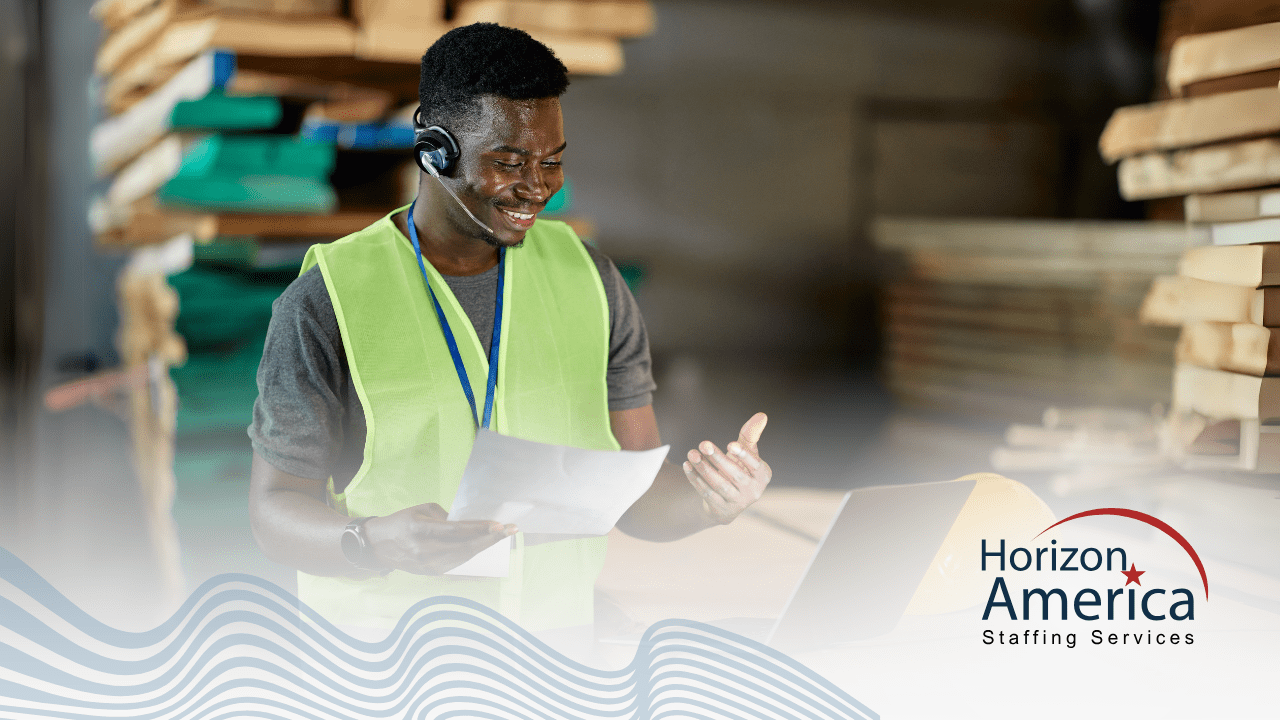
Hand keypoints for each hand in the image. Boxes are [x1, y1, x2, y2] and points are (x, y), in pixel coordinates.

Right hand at [364, 503, 515, 574]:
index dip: (479, 529)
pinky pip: (459, 562)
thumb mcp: (421, 510)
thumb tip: (470, 524)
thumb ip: (446, 516)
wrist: (379, 547)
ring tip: (504, 535)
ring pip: (465, 557)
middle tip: (512, 530)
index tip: (499, 525)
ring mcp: (429, 566)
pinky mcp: (432, 573)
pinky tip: (485, 544)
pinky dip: (473, 553)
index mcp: (420, 530)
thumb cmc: (401, 522)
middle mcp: (425, 551)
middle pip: (465, 547)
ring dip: (486, 546)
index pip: (455, 531)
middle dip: (491, 539)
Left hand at [682, 412, 771, 524]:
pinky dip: (696, 479)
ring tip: (692, 453)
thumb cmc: (740, 468)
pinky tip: (687, 466)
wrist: (730, 500)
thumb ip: (751, 435)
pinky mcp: (721, 509)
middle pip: (734, 474)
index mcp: (763, 475)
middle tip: (703, 443)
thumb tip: (761, 415)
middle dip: (718, 458)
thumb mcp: (746, 453)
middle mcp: (753, 491)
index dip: (744, 455)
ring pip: (719, 484)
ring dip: (703, 469)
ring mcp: (737, 502)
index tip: (731, 444)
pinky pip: (707, 493)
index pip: (755, 465)